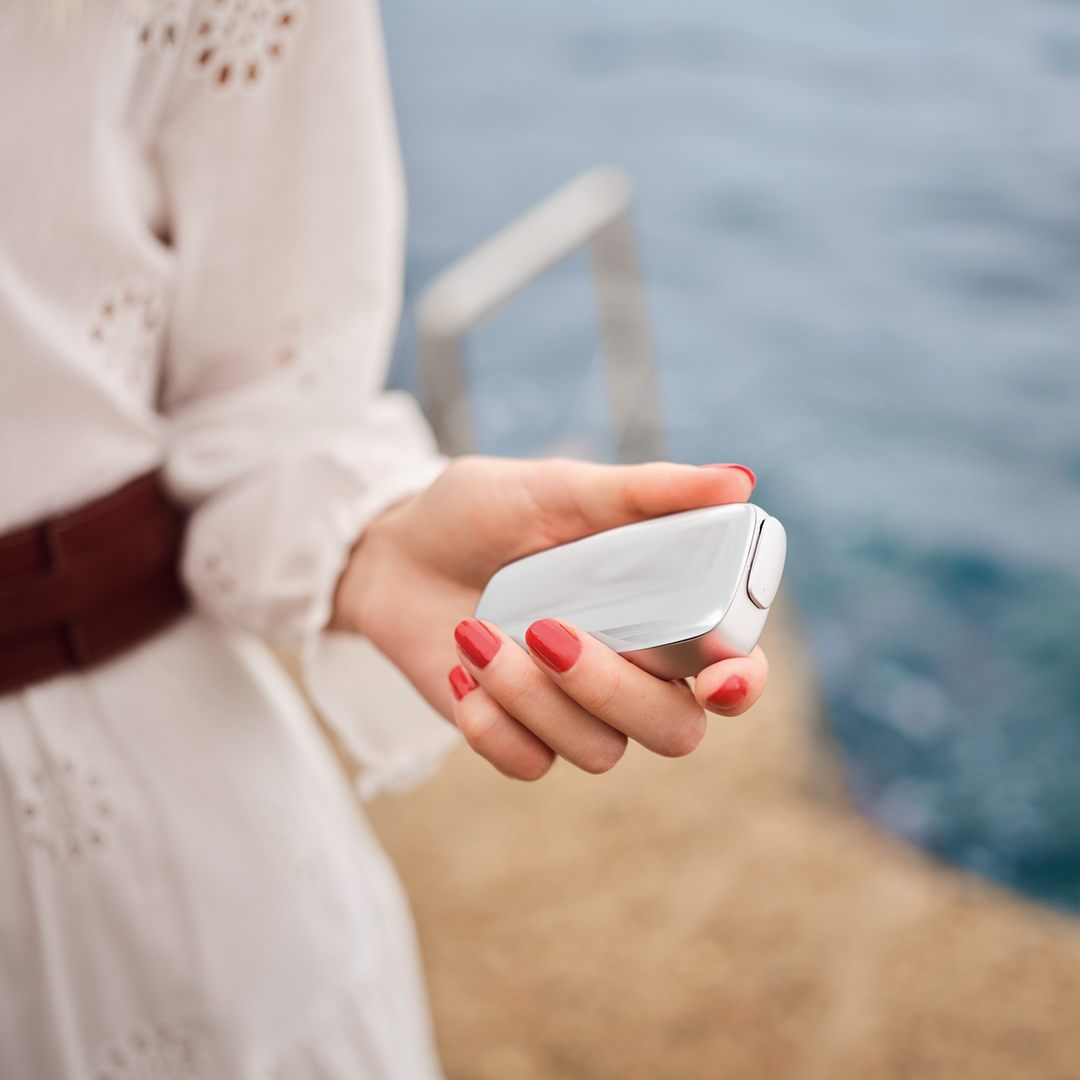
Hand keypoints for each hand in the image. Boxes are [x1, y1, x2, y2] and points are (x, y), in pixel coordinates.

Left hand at [331, 456, 768, 779]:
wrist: (392, 550)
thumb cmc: (483, 510)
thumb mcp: (560, 489)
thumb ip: (648, 493)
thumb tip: (741, 480)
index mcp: (660, 606)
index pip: (733, 664)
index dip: (740, 682)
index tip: (717, 679)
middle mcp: (630, 666)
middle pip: (674, 728)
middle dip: (612, 688)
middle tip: (548, 629)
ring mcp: (574, 706)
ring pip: (600, 750)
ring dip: (532, 695)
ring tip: (477, 630)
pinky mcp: (519, 734)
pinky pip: (531, 765)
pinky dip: (491, 722)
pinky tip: (462, 665)